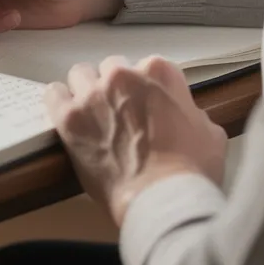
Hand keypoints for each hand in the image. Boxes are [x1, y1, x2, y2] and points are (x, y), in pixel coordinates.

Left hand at [44, 55, 226, 226]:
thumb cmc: (190, 170)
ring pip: (80, 75)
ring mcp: (93, 95)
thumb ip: (191, 112)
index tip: (145, 105)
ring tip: (92, 114)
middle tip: (119, 112)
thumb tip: (183, 115)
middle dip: (115, 87)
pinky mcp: (69, 118)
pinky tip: (68, 116)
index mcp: (160, 72)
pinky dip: (59, 102)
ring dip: (86, 90)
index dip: (146, 89)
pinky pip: (53, 93)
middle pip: (112, 67)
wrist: (161, 198)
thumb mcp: (210, 133)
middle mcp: (123, 76)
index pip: (147, 66)